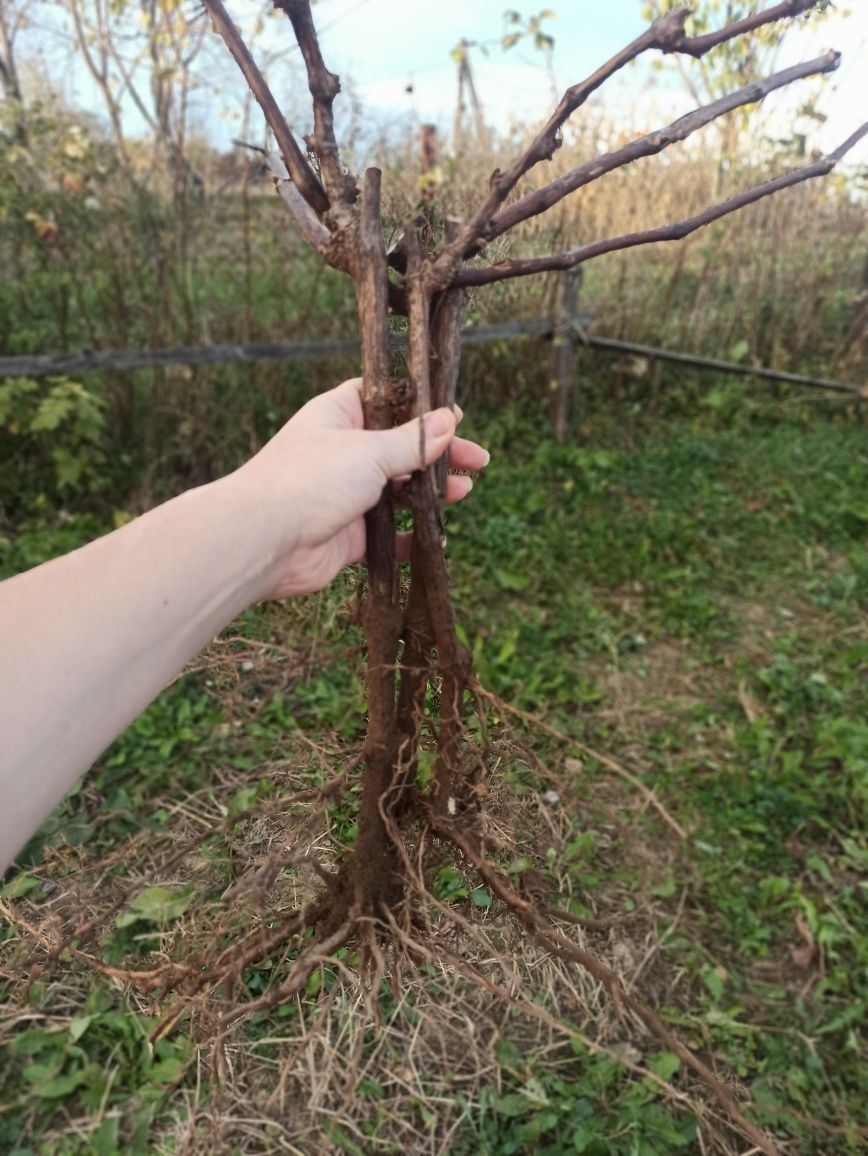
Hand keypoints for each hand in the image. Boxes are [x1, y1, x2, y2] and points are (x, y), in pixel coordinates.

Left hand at [233, 378, 489, 597]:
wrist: (263, 540)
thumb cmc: (308, 479)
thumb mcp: (368, 450)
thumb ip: (412, 441)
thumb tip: (449, 422)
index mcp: (338, 416)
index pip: (384, 399)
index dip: (420, 405)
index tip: (456, 415)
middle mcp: (341, 453)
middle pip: (399, 447)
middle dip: (438, 453)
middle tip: (477, 460)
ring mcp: (345, 495)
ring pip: (397, 490)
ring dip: (431, 492)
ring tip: (463, 492)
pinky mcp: (347, 536)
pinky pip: (387, 534)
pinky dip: (410, 536)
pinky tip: (436, 536)